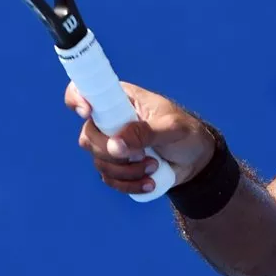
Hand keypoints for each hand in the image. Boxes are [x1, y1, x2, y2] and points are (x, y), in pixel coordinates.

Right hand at [65, 81, 215, 194]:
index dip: (77, 98)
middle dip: (112, 153)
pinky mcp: (118, 165)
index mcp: (122, 99)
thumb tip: (114, 145)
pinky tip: (150, 183)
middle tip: (141, 155)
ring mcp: (112, 144)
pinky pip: (109, 179)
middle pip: (88, 136)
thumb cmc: (187, 133)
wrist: (197, 160)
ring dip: (125, 171)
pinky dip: (128, 185)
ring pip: (99, 161)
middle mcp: (112, 120)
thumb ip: (145, 133)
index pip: (88, 90)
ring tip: (154, 166)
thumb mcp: (172, 129)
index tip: (87, 112)